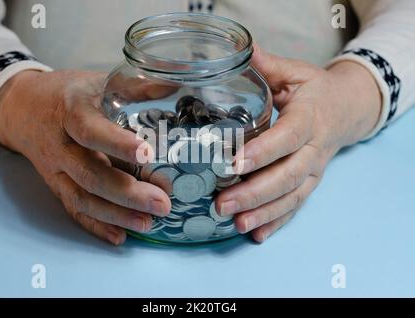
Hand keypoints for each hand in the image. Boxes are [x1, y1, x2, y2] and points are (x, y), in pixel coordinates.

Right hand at [0, 70, 172, 244]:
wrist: (23, 108)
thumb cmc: (66, 93)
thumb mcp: (96, 81)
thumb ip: (133, 86)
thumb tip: (173, 85)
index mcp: (71, 113)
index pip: (91, 131)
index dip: (117, 144)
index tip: (147, 154)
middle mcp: (60, 145)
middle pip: (90, 174)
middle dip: (127, 193)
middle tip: (162, 203)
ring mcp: (55, 170)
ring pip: (82, 198)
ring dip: (116, 214)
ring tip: (148, 223)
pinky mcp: (56, 185)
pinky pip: (73, 209)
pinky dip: (96, 225)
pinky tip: (119, 236)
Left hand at [216, 44, 381, 242]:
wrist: (344, 111)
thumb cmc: (315, 91)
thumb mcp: (295, 73)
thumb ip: (269, 67)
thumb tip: (244, 49)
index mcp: (308, 119)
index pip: (286, 138)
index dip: (263, 152)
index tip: (235, 164)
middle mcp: (313, 150)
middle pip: (287, 176)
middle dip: (255, 192)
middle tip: (222, 204)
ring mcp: (313, 171)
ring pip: (291, 197)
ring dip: (263, 213)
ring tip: (236, 224)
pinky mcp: (309, 184)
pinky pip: (294, 207)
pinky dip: (276, 223)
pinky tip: (255, 235)